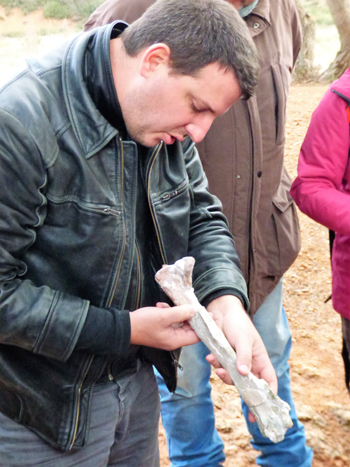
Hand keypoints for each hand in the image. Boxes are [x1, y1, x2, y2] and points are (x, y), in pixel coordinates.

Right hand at [129, 302, 199, 349]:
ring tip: (170, 304)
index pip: (196, 336)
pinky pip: (170, 320)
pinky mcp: (160, 328)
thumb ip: (180, 313)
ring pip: (179, 322)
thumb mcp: (163, 316)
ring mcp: (166, 334)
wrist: (124, 326)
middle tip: (194, 303)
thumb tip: (194, 310)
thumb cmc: (144, 323)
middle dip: (191, 315)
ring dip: (177, 312)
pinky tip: (161, 306)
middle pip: (189, 328)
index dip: (204, 326)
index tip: (210, 314)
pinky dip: (168, 312)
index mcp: (176, 340)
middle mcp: (173, 339)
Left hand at [205, 295, 276, 421]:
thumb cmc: (239, 323)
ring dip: (224, 376)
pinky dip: (215, 365)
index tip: (265, 408)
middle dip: (245, 394)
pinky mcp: (223, 359)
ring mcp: (235, 362)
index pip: (269, 380)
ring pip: (232, 379)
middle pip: (250, 385)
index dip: (269, 394)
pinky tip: (210, 357)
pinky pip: (220, 368)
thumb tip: (244, 373)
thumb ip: (243, 356)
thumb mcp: (244, 339)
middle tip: (245, 410)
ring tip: (217, 366)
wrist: (221, 312)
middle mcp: (249, 364)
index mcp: (260, 359)